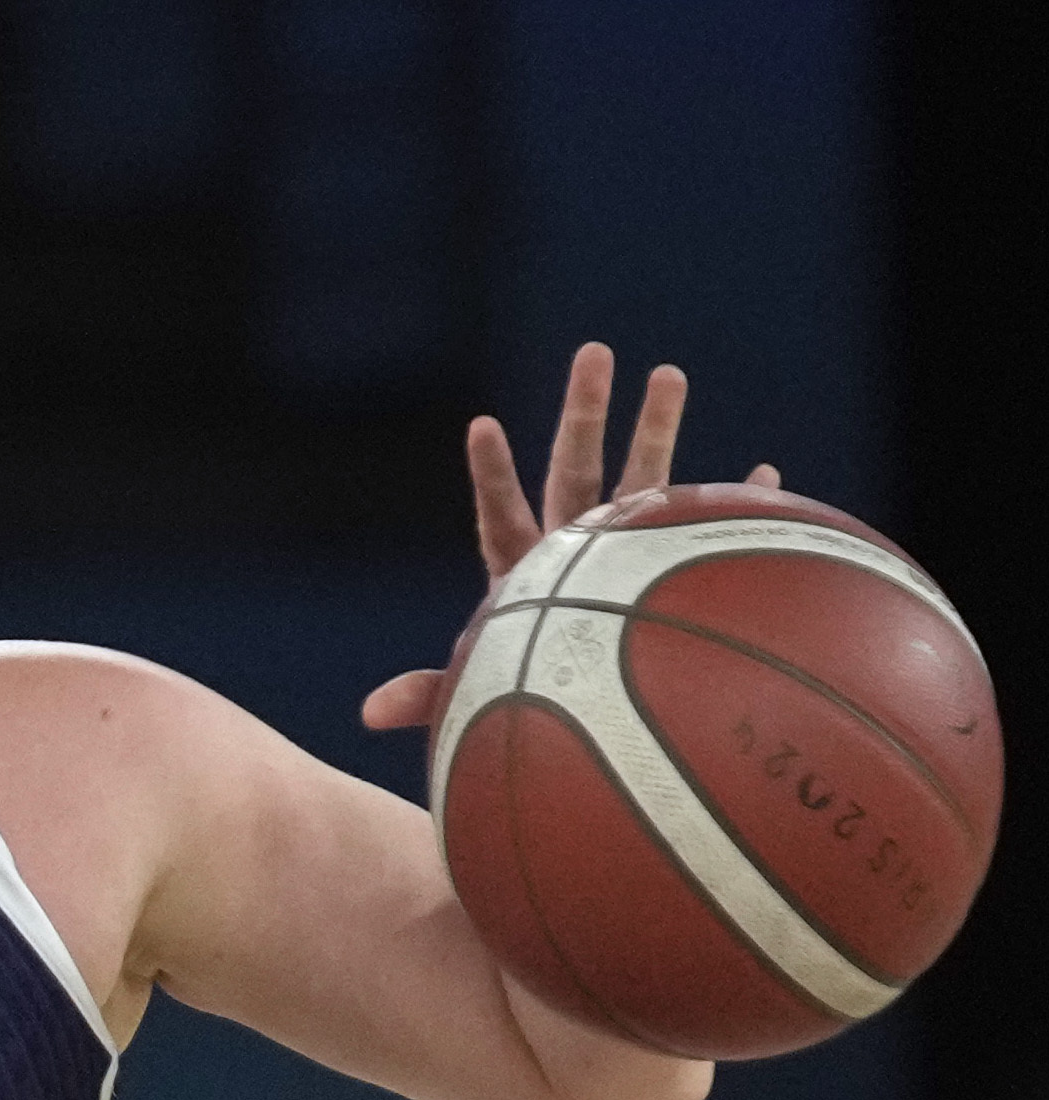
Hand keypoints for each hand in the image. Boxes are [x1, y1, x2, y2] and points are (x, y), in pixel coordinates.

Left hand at [360, 341, 783, 731]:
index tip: (481, 425)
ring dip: (658, 428)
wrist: (584, 717)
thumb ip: (428, 695)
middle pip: (576, 468)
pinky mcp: (675, 570)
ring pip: (644, 478)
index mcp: (522, 569)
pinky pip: (708, 530)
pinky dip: (734, 506)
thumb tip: (369, 713)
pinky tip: (761, 475)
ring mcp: (627, 552)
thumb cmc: (522, 702)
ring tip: (668, 372)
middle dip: (584, 411)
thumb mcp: (474, 694)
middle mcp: (572, 547)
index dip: (491, 475)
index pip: (501, 514)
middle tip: (593, 351)